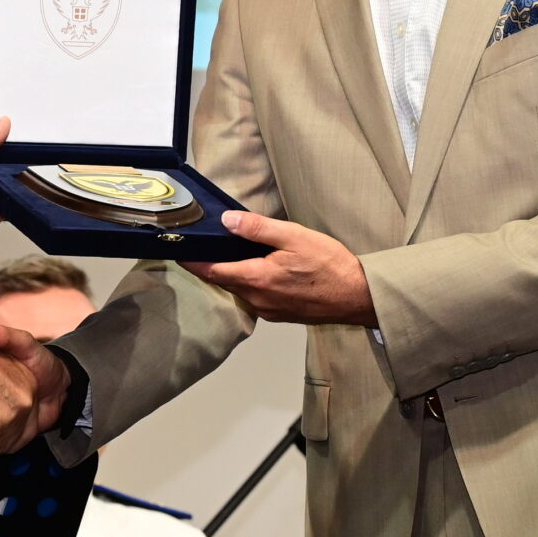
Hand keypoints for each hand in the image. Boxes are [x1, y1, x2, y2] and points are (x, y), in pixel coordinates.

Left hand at [0, 117, 9, 252]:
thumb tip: (1, 126)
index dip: (8, 152)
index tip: (19, 146)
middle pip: (6, 176)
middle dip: (13, 170)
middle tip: (16, 164)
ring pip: (9, 194)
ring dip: (12, 188)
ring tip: (9, 178)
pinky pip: (5, 213)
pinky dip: (9, 205)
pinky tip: (6, 195)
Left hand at [185, 212, 375, 325]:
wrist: (358, 296)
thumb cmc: (330, 265)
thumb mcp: (294, 236)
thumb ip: (258, 229)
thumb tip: (228, 221)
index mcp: (256, 279)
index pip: (211, 271)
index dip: (192, 261)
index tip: (179, 249)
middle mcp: (257, 299)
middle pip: (223, 280)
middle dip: (211, 264)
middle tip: (204, 244)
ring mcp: (269, 310)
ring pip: (240, 289)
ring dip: (232, 273)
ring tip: (231, 252)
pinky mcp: (280, 315)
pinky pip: (256, 297)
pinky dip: (250, 282)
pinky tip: (260, 269)